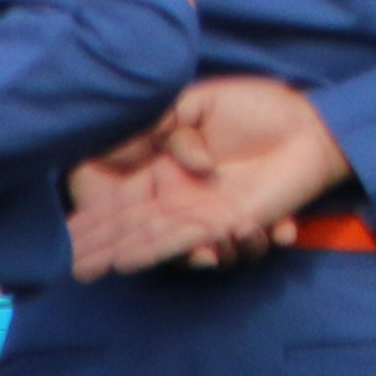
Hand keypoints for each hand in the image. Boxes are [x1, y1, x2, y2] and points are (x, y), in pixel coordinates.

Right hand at [66, 75, 352, 277]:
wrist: (306, 123)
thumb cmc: (255, 107)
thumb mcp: (199, 103)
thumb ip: (167, 120)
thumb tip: (160, 157)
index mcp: (164, 173)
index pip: (122, 204)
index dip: (95, 224)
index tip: (69, 244)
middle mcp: (182, 201)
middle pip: (137, 233)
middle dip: (108, 253)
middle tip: (80, 271)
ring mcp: (210, 216)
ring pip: (174, 247)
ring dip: (159, 256)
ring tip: (141, 260)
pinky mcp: (242, 222)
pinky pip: (222, 245)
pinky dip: (215, 250)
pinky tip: (226, 240)